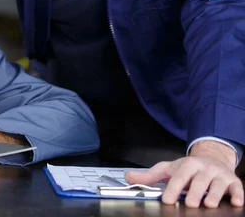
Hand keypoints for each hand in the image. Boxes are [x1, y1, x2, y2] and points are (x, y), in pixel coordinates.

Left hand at [125, 141, 243, 207]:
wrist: (212, 158)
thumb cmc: (188, 168)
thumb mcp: (168, 169)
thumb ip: (149, 175)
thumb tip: (128, 178)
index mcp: (187, 165)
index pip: (178, 177)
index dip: (172, 188)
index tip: (167, 199)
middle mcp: (204, 169)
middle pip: (198, 181)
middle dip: (194, 192)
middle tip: (190, 204)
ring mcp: (219, 175)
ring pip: (217, 185)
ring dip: (214, 194)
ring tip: (210, 204)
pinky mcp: (233, 182)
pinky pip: (237, 189)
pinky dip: (237, 195)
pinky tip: (236, 202)